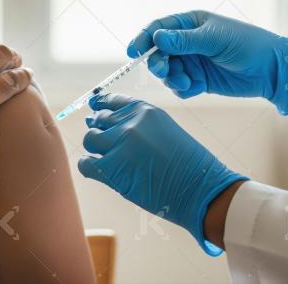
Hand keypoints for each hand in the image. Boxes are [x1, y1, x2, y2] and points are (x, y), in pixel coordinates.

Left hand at [78, 93, 246, 255]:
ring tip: (107, 160)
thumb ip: (141, 125)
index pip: (111, 100)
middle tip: (103, 142)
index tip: (94, 109)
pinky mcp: (111, 168)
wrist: (201, 188)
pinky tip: (98, 172)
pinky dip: (88, 167)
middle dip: (99, 129)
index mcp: (145, 110)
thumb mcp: (166, 130)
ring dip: (95, 149)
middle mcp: (129, 123)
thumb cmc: (190, 165)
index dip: (100, 106)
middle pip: (99, 120)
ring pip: (90, 140)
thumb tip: (109, 126)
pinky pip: (86, 164)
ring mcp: (119, 144)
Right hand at [128, 10, 287, 114]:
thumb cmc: (248, 45)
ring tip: (188, 82)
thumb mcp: (215, 39)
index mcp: (191, 24)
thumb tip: (157, 37)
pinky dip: (183, 89)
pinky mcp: (199, 81)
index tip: (133, 52)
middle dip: (157, 63)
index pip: (158, 29)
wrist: (272, 70)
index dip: (143, 39)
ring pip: (167, 72)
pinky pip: (179, 87)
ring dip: (172, 78)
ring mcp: (192, 62)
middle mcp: (187, 43)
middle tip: (164, 70)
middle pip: (158, 52)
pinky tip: (196, 88)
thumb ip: (185, 40)